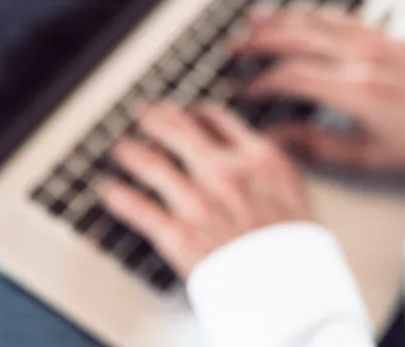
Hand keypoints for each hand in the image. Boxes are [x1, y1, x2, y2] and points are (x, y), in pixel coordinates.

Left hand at [100, 103, 311, 277]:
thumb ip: (271, 165)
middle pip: (177, 128)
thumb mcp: (295, 191)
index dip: (194, 113)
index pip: (216, 118)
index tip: (186, 114)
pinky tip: (109, 190)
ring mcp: (199, 201)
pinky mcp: (177, 234)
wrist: (289, 291)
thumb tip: (262, 145)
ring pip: (150, 163)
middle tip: (144, 116)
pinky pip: (138, 209)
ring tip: (121, 149)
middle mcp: (225, 172)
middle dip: (155, 118)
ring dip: (130, 152)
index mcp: (258, 158)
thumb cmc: (295, 248)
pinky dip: (118, 197)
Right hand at [232, 9, 404, 171]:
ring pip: (315, 20)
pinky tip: (297, 16)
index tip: (246, 93)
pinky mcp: (384, 35)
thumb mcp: (371, 158)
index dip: (263, 83)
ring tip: (252, 23)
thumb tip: (280, 139)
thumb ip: (320, 147)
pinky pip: (339, 16)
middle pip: (296, 37)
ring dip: (280, 19)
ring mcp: (374, 41)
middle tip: (234, 49)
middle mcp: (362, 57)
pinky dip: (311, 13)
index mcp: (357, 89)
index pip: (293, 75)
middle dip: (259, 41)